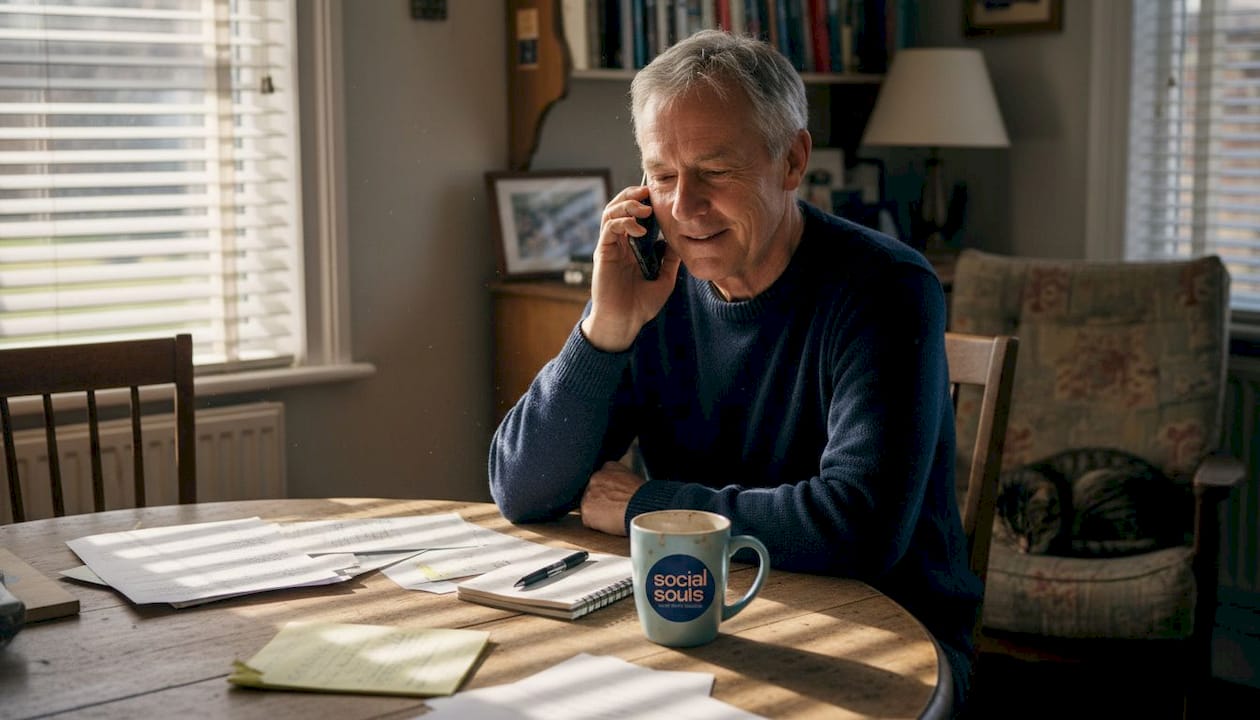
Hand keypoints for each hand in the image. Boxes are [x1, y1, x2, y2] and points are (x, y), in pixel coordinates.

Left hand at [580, 461, 644, 535]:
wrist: (643, 509)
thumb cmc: (646, 498)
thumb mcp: (635, 480)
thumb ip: (622, 481)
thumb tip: (621, 490)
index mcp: (609, 467)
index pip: (602, 478)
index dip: (608, 490)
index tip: (614, 497)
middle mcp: (596, 477)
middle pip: (593, 491)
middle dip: (601, 500)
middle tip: (614, 508)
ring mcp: (589, 493)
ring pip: (589, 505)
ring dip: (598, 512)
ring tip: (614, 517)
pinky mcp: (586, 510)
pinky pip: (588, 519)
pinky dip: (597, 524)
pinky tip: (610, 524)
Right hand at [582, 185, 681, 351]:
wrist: (624, 322)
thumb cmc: (641, 305)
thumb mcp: (665, 279)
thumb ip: (670, 259)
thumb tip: (681, 239)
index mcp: (632, 246)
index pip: (635, 214)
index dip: (644, 201)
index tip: (659, 194)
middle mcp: (619, 242)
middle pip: (619, 206)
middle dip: (632, 194)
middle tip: (648, 190)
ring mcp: (610, 246)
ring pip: (611, 212)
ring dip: (627, 204)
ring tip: (644, 209)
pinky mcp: (603, 252)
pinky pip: (609, 228)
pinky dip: (623, 222)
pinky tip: (638, 230)